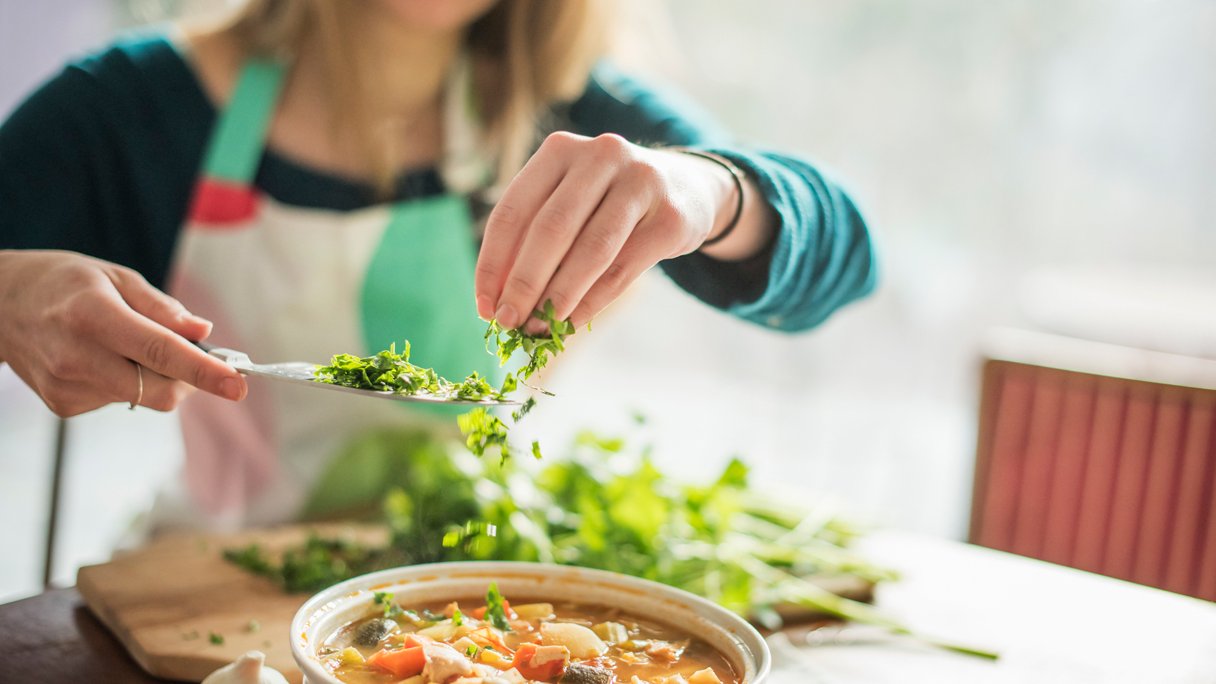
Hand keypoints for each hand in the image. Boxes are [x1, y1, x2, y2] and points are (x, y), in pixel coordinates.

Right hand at [0, 250, 246, 416]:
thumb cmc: (63, 283)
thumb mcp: (116, 277)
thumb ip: (162, 308)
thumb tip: (203, 333)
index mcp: (94, 316)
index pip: (160, 352)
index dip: (204, 371)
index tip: (237, 385)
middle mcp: (77, 357)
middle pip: (159, 391)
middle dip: (187, 378)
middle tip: (190, 353)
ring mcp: (67, 387)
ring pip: (142, 398)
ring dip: (153, 376)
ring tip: (123, 343)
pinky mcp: (64, 405)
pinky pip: (120, 400)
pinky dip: (127, 382)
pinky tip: (101, 358)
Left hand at [475, 132, 769, 331]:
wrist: (688, 188)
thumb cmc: (609, 203)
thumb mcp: (570, 203)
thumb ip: (534, 240)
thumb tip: (499, 302)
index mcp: (561, 149)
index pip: (513, 210)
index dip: (493, 263)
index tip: (484, 306)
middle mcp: (601, 155)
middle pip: (551, 228)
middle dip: (523, 283)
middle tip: (509, 322)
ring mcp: (641, 182)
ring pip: (591, 250)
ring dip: (559, 296)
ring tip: (540, 327)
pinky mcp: (671, 217)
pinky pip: (624, 268)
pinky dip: (594, 301)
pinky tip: (574, 321)